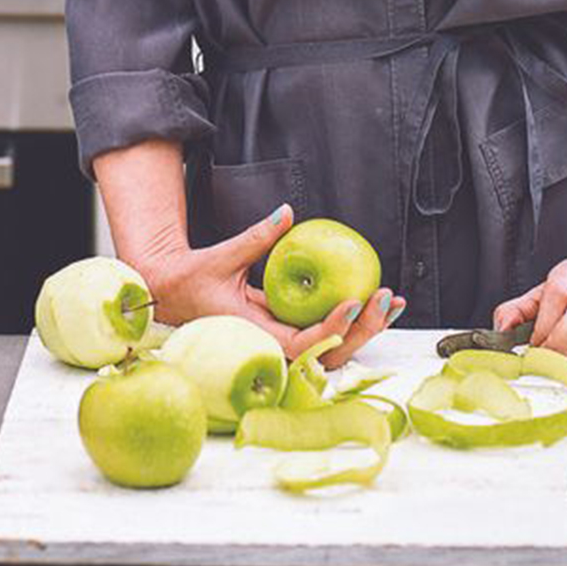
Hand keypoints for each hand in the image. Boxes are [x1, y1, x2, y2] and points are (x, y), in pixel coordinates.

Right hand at [139, 204, 404, 370]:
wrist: (175, 295)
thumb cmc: (193, 280)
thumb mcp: (222, 256)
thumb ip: (257, 237)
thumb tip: (287, 212)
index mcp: (255, 335)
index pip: (302, 344)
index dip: (332, 328)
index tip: (354, 302)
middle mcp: (273, 346)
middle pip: (328, 353)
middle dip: (363, 330)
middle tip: (385, 298)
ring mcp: (283, 342)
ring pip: (333, 347)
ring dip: (366, 328)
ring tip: (392, 303)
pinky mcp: (289, 332)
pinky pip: (326, 333)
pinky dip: (352, 320)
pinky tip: (373, 302)